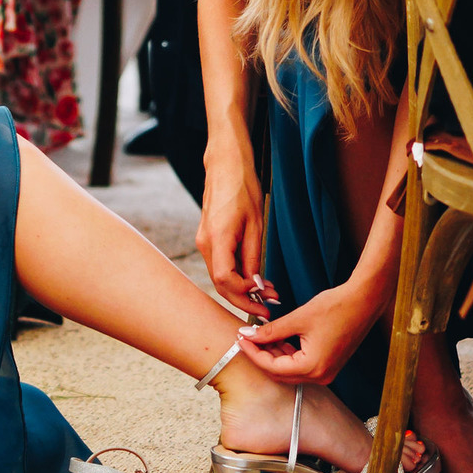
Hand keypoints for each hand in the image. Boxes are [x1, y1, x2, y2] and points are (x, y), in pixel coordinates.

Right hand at [196, 128, 274, 314]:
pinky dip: (236, 277)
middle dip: (244, 299)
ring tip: (268, 293)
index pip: (225, 281)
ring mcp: (203, 241)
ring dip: (242, 289)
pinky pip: (220, 265)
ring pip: (220, 277)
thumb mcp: (256, 224)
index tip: (264, 299)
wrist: (226, 165)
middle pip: (220, 284)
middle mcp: (205, 243)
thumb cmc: (243, 188)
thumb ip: (253, 256)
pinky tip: (255, 278)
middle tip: (269, 307)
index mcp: (217, 239)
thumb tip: (256, 284)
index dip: (244, 295)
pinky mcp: (207, 238)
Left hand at [234, 282, 376, 385]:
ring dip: (275, 356)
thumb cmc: (336, 307)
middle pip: (280, 373)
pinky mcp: (329, 364)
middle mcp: (320, 376)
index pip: (272, 367)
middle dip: (262, 356)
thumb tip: (249, 335)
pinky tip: (279, 340)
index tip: (241, 339)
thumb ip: (272, 331)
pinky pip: (302, 365)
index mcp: (312, 367)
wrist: (364, 301)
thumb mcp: (298, 318)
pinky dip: (288, 355)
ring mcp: (326, 372)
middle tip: (247, 339)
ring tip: (260, 337)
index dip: (253, 353)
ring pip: (291, 370)